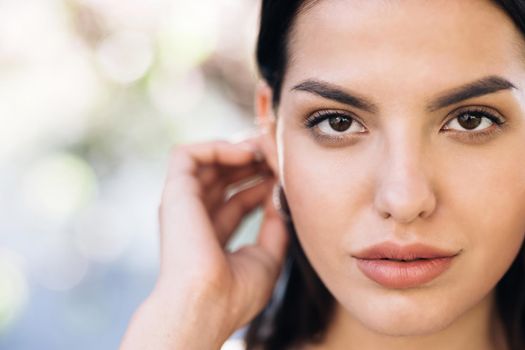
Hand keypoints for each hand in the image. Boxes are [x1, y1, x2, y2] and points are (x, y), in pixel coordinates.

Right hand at [120, 134, 288, 349]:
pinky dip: (217, 147)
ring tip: (266, 149)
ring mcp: (183, 203)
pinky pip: (188, 154)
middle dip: (253, 161)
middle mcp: (194, 216)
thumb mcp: (266, 257)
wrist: (207, 304)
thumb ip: (273, 227)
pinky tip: (245, 154)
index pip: (237, 198)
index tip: (286, 174)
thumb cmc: (234, 292)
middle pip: (224, 176)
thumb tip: (280, 197)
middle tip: (278, 154)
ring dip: (239, 150)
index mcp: (211, 233)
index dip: (262, 182)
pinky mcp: (175, 192)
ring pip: (208, 161)